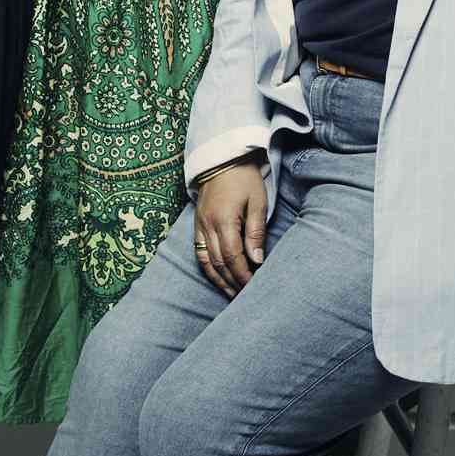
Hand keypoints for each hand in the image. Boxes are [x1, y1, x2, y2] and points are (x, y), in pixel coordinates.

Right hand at [193, 160, 267, 296]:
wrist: (222, 159)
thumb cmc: (244, 179)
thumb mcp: (257, 201)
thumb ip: (256, 231)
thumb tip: (257, 260)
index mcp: (224, 220)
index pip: (233, 257)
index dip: (243, 275)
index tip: (253, 286)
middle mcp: (208, 225)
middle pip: (219, 262)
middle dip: (233, 282)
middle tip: (245, 296)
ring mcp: (199, 225)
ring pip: (206, 261)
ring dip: (219, 280)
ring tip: (231, 293)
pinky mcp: (196, 224)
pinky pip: (198, 252)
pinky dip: (208, 268)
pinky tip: (217, 277)